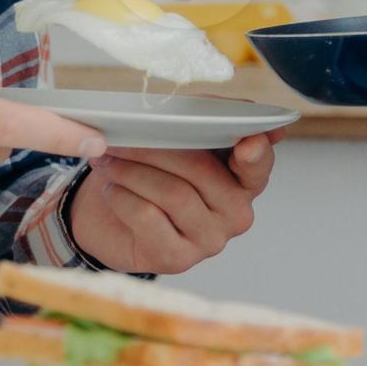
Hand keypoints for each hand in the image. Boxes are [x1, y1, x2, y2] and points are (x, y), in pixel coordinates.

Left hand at [66, 134, 275, 274]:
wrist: (109, 220)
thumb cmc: (151, 174)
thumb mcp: (176, 143)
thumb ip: (204, 122)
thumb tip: (235, 106)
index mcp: (243, 181)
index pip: (258, 166)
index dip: (256, 153)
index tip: (249, 141)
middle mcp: (235, 214)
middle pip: (201, 170)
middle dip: (156, 147)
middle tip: (123, 135)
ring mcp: (209, 240)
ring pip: (172, 193)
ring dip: (132, 170)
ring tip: (108, 160)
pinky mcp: (177, 259)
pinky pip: (148, 217)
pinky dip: (122, 196)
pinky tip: (112, 189)